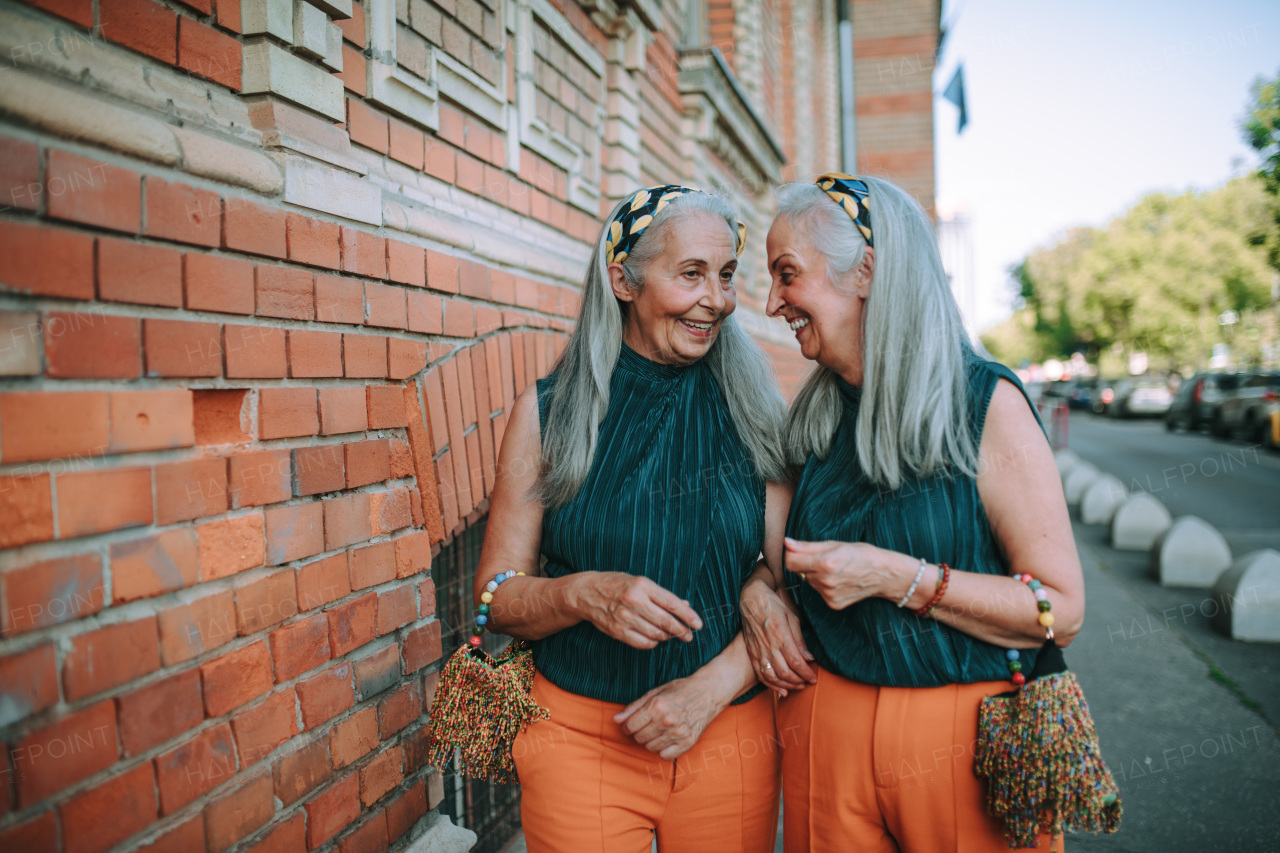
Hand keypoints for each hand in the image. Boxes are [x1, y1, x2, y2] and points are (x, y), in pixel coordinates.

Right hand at [571, 573, 702, 649]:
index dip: (688, 615)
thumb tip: (685, 605)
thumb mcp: (640, 582)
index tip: (698, 624)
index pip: (672, 603)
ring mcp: (625, 618)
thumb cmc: (617, 585)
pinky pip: (643, 643)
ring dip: (667, 636)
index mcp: (643, 586)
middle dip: (681, 630)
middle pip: (666, 621)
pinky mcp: (618, 631)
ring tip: (670, 634)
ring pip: (656, 634)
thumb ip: (662, 596)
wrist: (587, 593)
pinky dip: (653, 643)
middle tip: (689, 635)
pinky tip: (655, 638)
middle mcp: (634, 601)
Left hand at [613, 676, 724, 758]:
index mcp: (656, 706)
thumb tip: (616, 720)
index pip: (630, 726)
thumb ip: (634, 707)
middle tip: (646, 725)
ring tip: (658, 730)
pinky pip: (666, 755)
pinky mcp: (688, 743)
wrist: (708, 692)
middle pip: (639, 738)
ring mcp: (678, 733)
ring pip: (650, 747)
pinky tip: (667, 738)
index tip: (630, 724)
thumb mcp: (655, 692)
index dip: (626, 726)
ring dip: (650, 740)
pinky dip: (663, 749)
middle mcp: (666, 721)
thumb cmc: (680, 690)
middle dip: (638, 733)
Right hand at [740, 577, 815, 696]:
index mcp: (781, 636)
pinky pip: (761, 674)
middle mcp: (769, 646)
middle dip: (799, 681)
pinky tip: (780, 690)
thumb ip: (799, 640)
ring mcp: (758, 651)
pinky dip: (771, 685)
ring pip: (773, 676)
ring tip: (797, 686)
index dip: (806, 673)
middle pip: (785, 672)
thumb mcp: (791, 618)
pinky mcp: (752, 653)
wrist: (751, 600)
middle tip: (808, 682)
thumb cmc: (774, 606)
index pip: (796, 662)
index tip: (814, 678)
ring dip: (786, 686)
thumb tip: (809, 657)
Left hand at [784, 538, 894, 610]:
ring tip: (836, 569)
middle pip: (800, 571)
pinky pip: (819, 592)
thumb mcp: (836, 544)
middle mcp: (825, 582)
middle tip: (827, 559)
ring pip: (810, 581)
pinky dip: (825, 585)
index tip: (799, 551)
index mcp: (825, 563)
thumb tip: (786, 543)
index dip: (792, 555)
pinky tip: (840, 580)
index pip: (790, 562)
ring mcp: (829, 595)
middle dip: (808, 564)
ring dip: (816, 575)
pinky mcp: (833, 604)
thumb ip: (807, 546)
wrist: (884, 575)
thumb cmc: (862, 554)